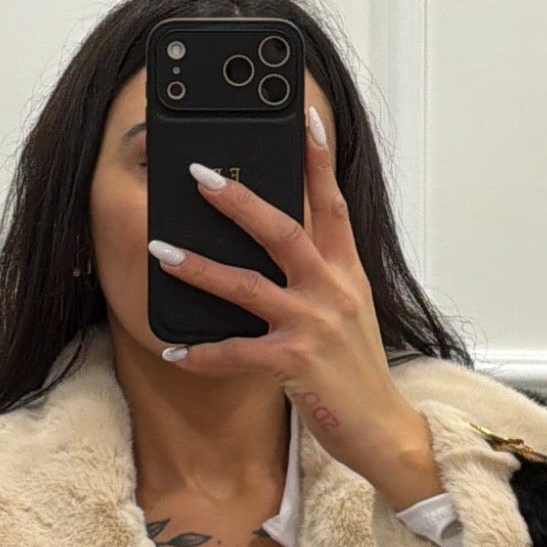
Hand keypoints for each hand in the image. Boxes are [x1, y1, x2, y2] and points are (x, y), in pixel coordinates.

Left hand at [148, 106, 444, 506]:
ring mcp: (314, 325)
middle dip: (238, 200)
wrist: (384, 430)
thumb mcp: (349, 314)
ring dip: (200, 268)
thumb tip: (285, 246)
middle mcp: (332, 290)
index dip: (318, 159)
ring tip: (161, 253)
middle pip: (283, 230)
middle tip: (199, 176)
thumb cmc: (357, 373)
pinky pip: (237, 353)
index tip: (305, 117)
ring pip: (248, 286)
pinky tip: (174, 351)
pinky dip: (203, 354)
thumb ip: (321, 277)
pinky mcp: (295, 364)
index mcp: (346, 272)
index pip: (332, 203)